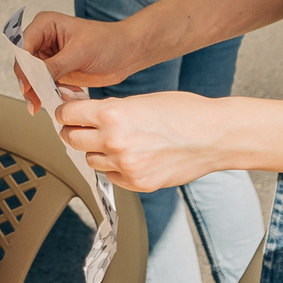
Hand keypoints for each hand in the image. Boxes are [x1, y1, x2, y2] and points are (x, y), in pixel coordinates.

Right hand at [17, 9, 144, 94]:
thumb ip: (54, 66)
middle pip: (24, 64)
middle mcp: (43, 39)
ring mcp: (49, 56)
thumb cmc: (108, 42)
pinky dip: (51, 94)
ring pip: (32, 77)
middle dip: (28, 83)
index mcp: (45, 25)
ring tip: (45, 104)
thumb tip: (34, 78)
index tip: (27, 85)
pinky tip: (65, 97)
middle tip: (33, 101)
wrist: (128, 54)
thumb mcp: (80, 52)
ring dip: (39, 91)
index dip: (23, 66)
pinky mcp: (56, 71)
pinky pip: (45, 85)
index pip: (24, 46)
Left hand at [52, 90, 230, 192]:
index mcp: (112, 113)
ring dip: (98, 151)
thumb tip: (85, 116)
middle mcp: (114, 140)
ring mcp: (125, 165)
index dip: (67, 113)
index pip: (68, 115)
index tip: (69, 114)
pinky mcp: (137, 183)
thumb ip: (110, 110)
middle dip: (75, 132)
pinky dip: (117, 168)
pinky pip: (112, 176)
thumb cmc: (184, 112)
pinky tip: (135, 156)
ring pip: (91, 160)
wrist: (214, 136)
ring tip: (119, 142)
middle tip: (84, 128)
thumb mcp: (140, 100)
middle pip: (71, 140)